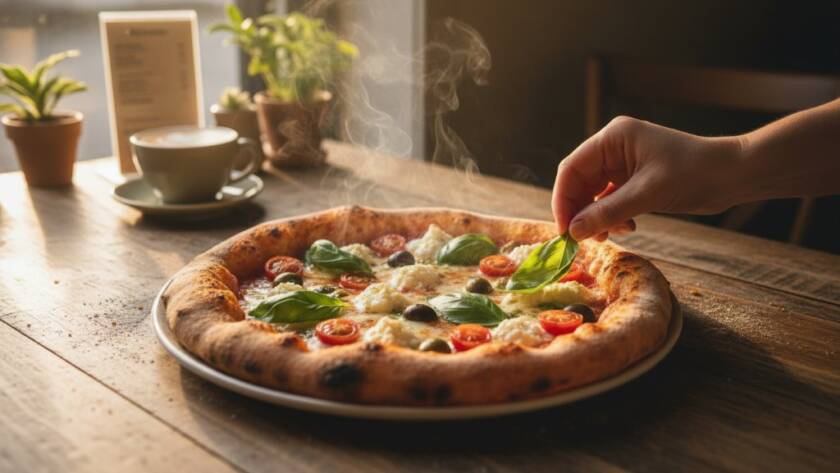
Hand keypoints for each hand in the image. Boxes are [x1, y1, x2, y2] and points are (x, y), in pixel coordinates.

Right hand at [552, 116, 744, 240]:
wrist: (734, 175)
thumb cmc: (695, 173)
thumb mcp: (647, 194)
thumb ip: (607, 212)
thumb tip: (574, 231)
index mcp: (613, 138)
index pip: (572, 169)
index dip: (563, 200)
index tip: (564, 229)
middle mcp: (613, 148)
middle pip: (579, 183)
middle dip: (580, 211)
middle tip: (583, 239)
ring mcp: (623, 164)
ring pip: (593, 194)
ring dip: (597, 217)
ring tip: (612, 233)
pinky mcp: (634, 180)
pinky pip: (610, 200)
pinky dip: (612, 217)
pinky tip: (627, 226)